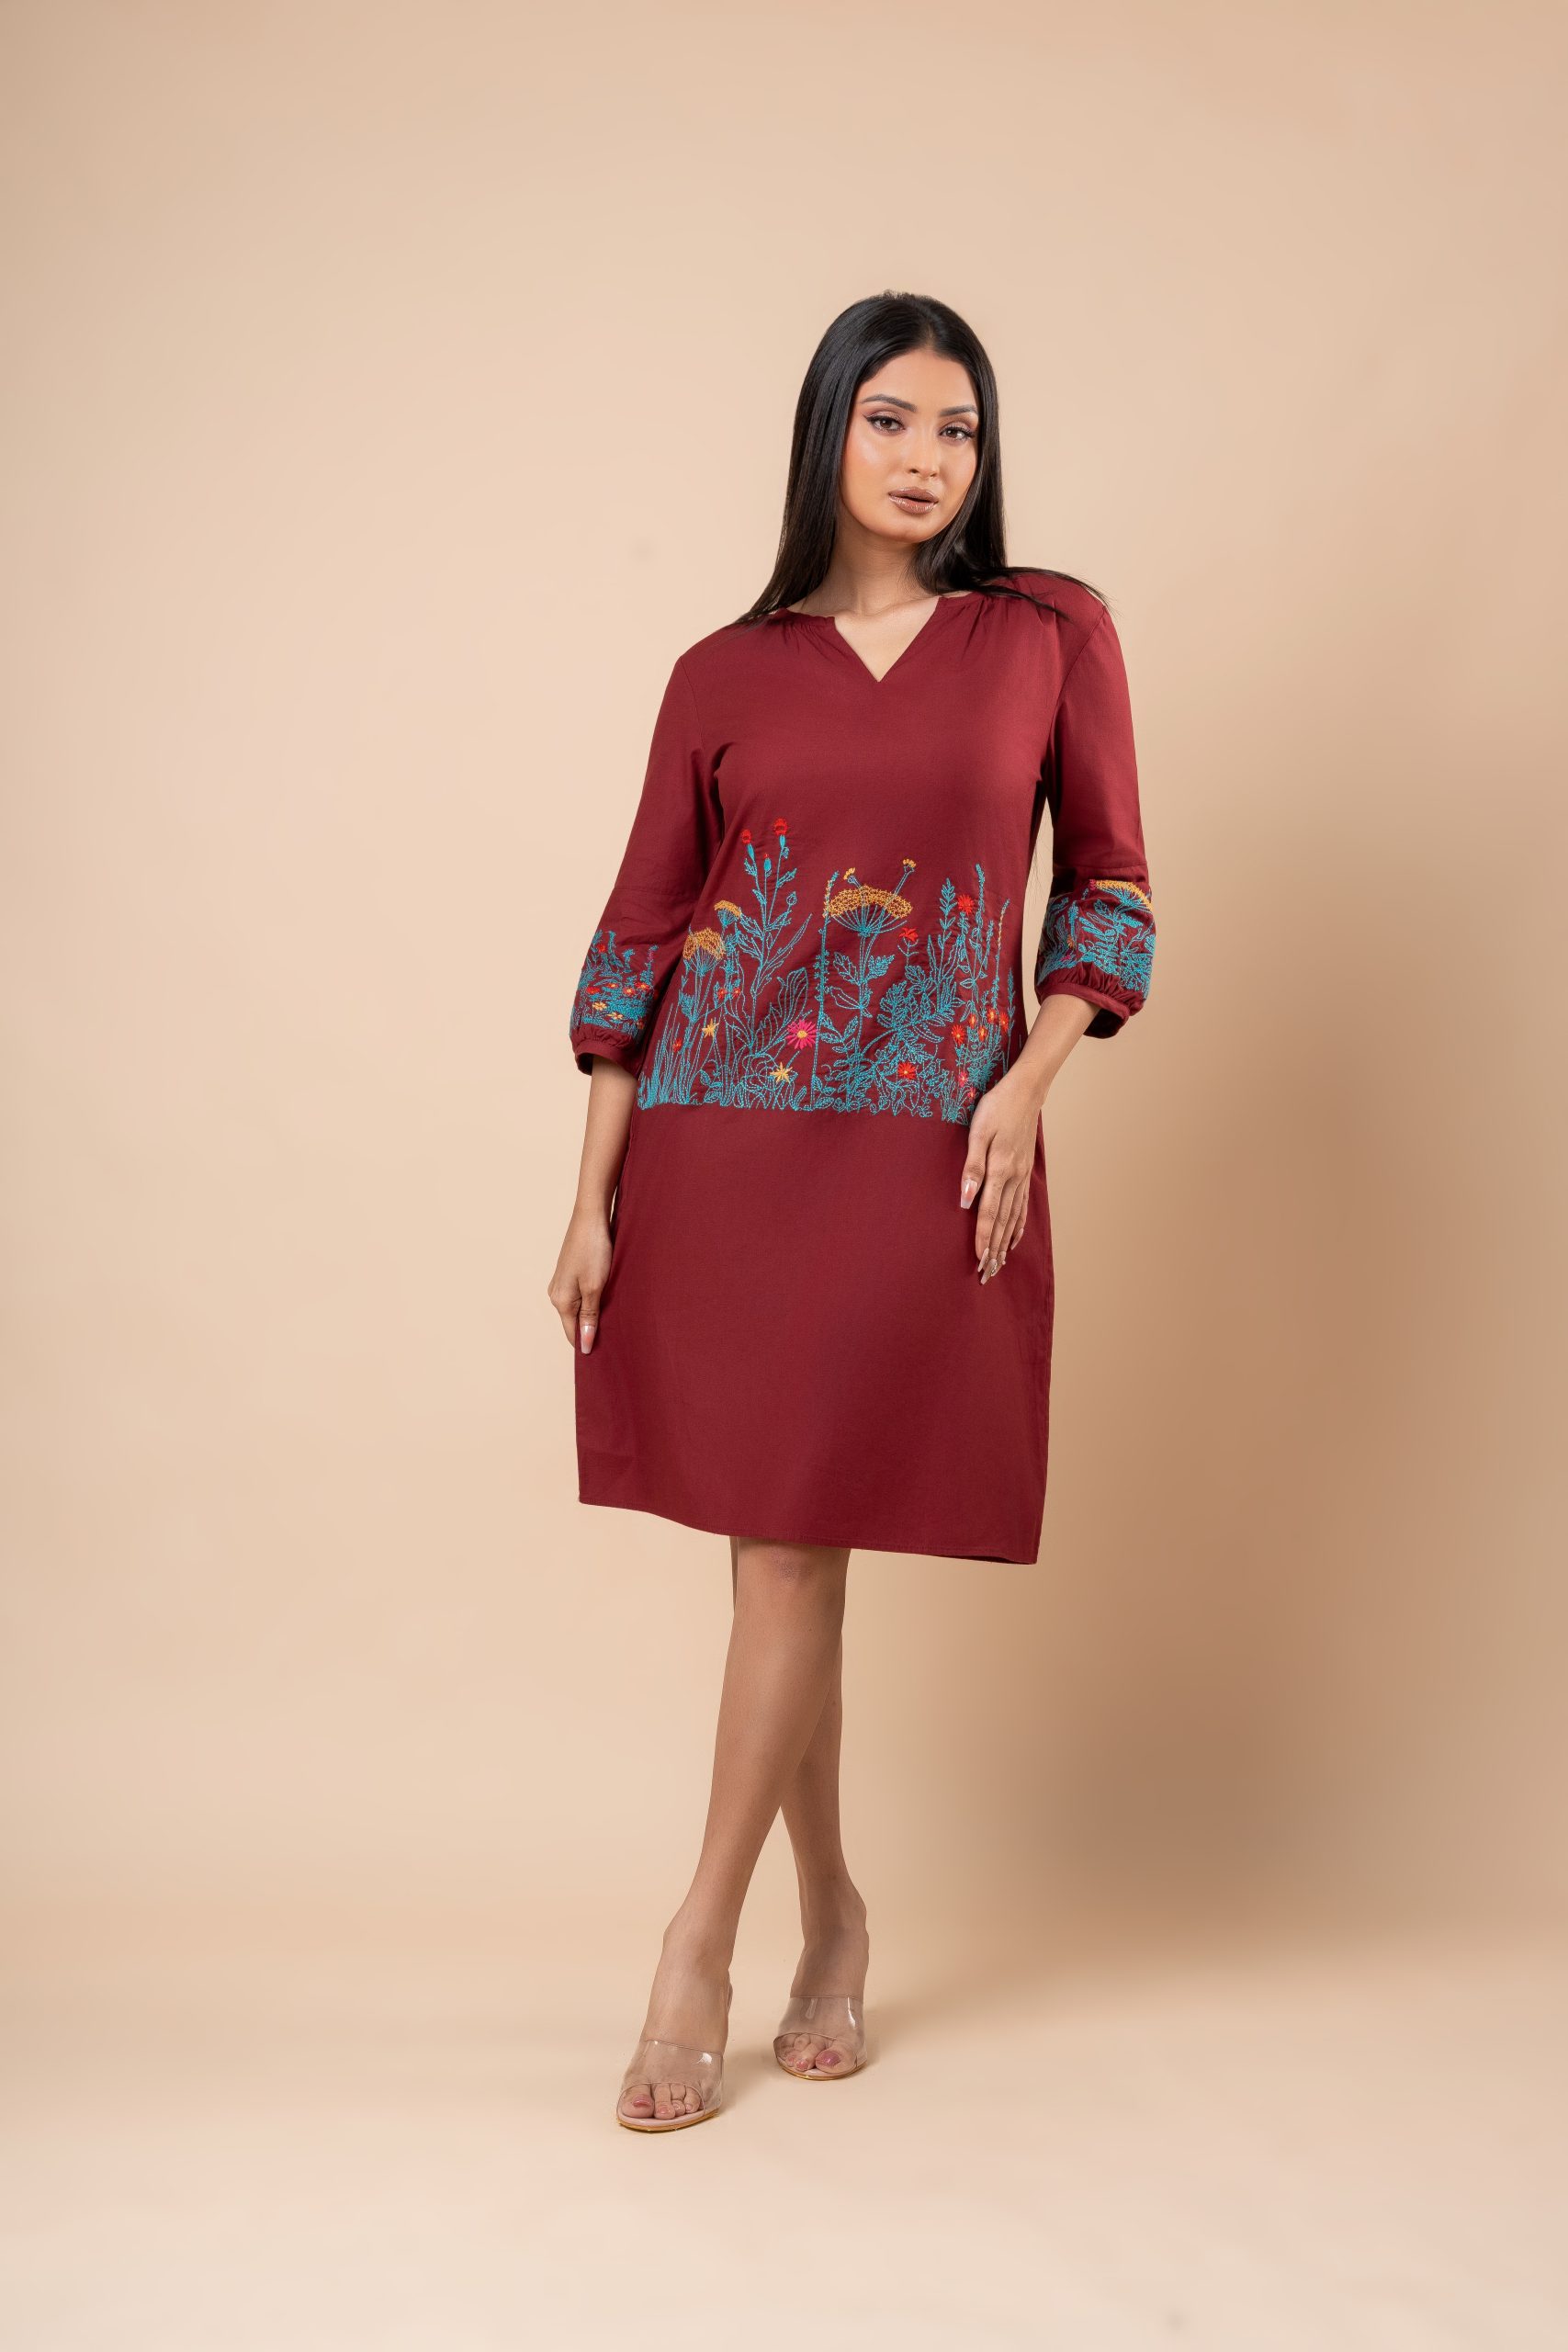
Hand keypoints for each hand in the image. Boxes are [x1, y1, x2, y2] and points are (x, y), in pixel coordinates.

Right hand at [547, 1209, 613, 1351]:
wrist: (591, 1218)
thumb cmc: (593, 1251)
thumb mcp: (594, 1288)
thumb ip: (589, 1318)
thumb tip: (584, 1345)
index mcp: (560, 1301)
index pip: (572, 1334)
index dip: (588, 1344)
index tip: (608, 1352)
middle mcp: (556, 1294)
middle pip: (574, 1323)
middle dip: (592, 1329)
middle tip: (617, 1332)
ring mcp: (561, 1283)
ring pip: (579, 1309)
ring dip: (594, 1313)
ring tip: (614, 1313)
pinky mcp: (569, 1273)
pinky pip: (580, 1296)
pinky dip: (593, 1299)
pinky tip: (608, 1295)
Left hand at [958, 1070, 1040, 1281]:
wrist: (1026, 1091)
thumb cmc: (996, 1108)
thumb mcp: (977, 1132)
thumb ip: (972, 1168)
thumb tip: (966, 1201)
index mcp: (1000, 1170)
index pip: (989, 1213)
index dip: (984, 1239)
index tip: (979, 1261)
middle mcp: (1014, 1178)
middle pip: (1003, 1222)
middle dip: (995, 1250)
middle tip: (988, 1275)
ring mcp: (1023, 1175)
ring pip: (1014, 1217)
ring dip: (1006, 1242)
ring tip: (999, 1264)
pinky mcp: (1025, 1170)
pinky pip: (1023, 1205)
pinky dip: (1019, 1225)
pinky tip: (1015, 1238)